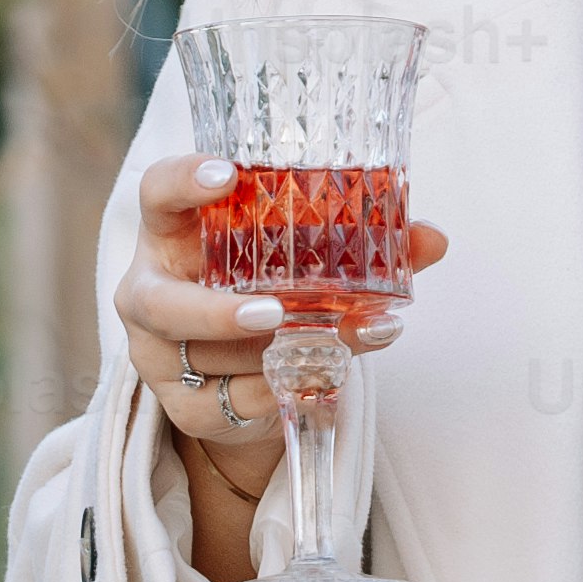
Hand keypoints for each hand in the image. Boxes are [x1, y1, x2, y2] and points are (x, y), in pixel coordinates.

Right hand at [117, 155, 448, 580]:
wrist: (235, 371)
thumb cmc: (263, 288)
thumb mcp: (298, 257)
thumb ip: (362, 243)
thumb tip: (432, 240)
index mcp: (173, 233)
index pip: (157, 192)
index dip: (183, 180)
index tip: (227, 174)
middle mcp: (150, 291)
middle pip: (160, 304)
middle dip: (216, 312)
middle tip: (274, 312)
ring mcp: (158, 354)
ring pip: (206, 361)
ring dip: (272, 357)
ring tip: (335, 344)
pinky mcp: (180, 407)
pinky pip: (224, 407)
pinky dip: (273, 395)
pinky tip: (312, 381)